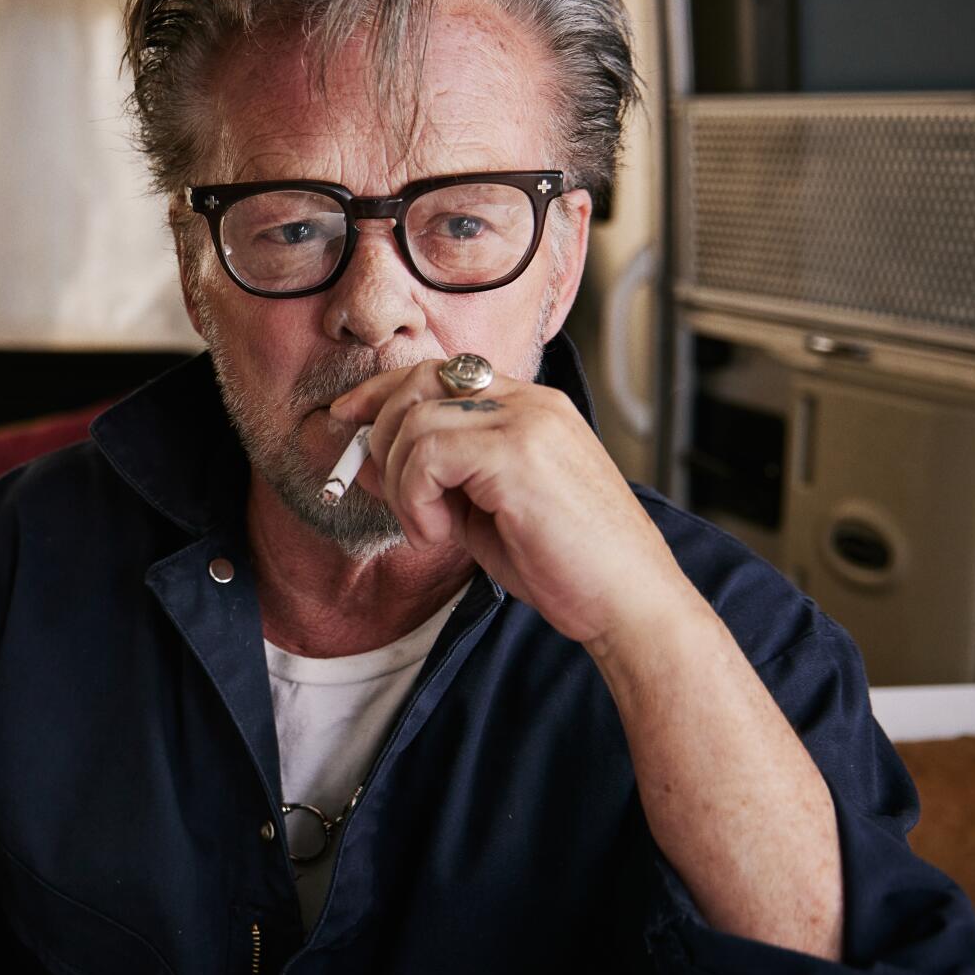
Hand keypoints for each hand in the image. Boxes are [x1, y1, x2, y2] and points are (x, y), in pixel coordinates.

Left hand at [326, 361, 696, 650]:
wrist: (629, 601)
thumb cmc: (567, 566)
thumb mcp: (481, 515)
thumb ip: (432, 482)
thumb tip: (364, 462)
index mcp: (530, 409)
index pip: (441, 373)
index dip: (383, 391)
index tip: (345, 417)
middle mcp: (530, 403)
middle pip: (419, 381)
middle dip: (379, 434)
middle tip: (385, 492)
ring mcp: (527, 422)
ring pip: (415, 422)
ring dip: (401, 483)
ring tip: (431, 529)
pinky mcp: (517, 452)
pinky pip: (428, 455)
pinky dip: (415, 499)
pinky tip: (441, 534)